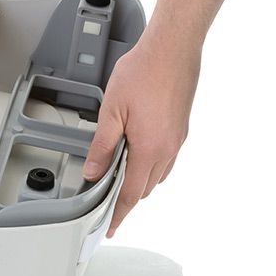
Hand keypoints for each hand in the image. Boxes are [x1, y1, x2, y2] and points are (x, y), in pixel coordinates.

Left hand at [82, 35, 200, 236]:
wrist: (173, 48)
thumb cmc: (144, 71)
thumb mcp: (112, 110)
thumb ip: (102, 145)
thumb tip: (94, 171)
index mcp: (150, 149)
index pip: (131, 194)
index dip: (118, 214)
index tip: (109, 227)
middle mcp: (168, 149)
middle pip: (144, 188)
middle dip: (126, 198)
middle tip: (106, 201)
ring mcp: (177, 139)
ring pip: (157, 175)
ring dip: (138, 180)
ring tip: (118, 176)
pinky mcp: (181, 128)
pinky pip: (166, 159)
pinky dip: (150, 165)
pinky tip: (137, 153)